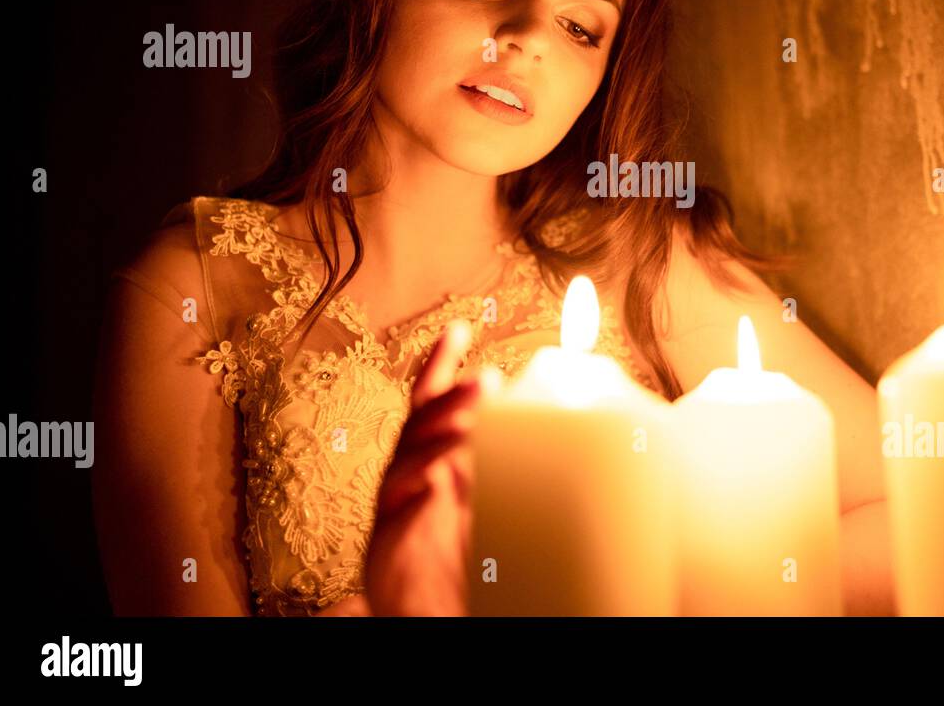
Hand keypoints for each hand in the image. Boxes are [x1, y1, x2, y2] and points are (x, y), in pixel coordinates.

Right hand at [364, 319, 498, 615]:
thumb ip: (512, 475)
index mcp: (434, 465)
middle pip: (423, 423)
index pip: (434, 405)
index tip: (458, 327)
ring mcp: (395, 505)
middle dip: (451, 397)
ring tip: (471, 420)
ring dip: (440, 433)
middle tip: (487, 380)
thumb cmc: (463, 564)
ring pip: (409, 456)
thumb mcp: (495, 509)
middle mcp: (411, 477)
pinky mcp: (384, 539)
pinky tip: (437, 478)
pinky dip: (417, 484)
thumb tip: (560, 442)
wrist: (427, 615)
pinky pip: (398, 503)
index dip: (440, 365)